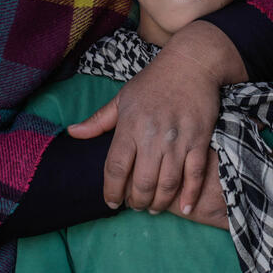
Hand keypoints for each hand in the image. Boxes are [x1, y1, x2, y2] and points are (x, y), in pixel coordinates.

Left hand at [68, 21, 245, 213]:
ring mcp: (178, 140)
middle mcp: (152, 136)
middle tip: (135, 205)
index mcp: (130, 126)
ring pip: (167, 184)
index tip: (111, 202)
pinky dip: (189, 195)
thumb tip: (72, 132)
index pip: (115, 168)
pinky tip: (183, 208)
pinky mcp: (199, 140)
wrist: (191, 64)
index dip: (111, 191)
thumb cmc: (153, 81)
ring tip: (153, 208)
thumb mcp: (122, 98)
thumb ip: (98, 120)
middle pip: (142, 182)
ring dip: (159, 202)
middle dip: (136, 201)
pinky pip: (195, 175)